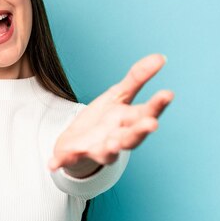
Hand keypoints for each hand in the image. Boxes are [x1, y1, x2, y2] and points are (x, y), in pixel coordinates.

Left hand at [48, 54, 173, 172]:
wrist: (78, 142)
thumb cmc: (104, 120)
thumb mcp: (118, 95)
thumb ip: (137, 78)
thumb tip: (161, 57)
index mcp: (129, 122)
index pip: (147, 113)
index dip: (157, 105)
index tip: (167, 94)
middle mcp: (117, 138)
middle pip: (132, 137)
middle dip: (140, 131)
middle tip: (151, 124)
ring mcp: (96, 148)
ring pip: (106, 153)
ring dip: (110, 149)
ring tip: (113, 144)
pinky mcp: (74, 155)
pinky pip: (68, 160)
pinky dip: (60, 162)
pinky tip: (52, 164)